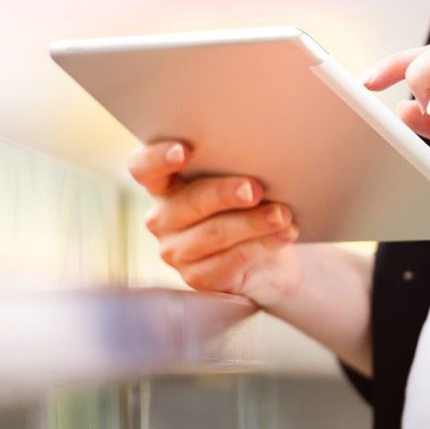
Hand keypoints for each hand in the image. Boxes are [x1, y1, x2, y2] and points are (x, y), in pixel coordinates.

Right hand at [127, 139, 301, 307]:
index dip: (157, 158)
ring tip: (282, 215)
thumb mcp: (244, 184)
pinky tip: (285, 234)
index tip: (184, 151)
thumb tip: (264, 156)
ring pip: (215, 232)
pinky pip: (231, 259)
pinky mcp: (198, 278)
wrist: (272, 260)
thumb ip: (239, 169)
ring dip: (253, 222)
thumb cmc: (254, 208)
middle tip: (255, 189)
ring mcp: (177, 251)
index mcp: (166, 184)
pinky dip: (263, 245)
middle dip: (224, 193)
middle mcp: (163, 217)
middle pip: (189, 201)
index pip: (144, 167)